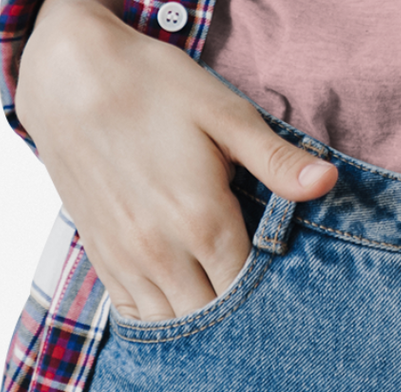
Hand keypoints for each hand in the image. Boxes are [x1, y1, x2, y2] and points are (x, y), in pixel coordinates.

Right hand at [13, 0, 337, 322]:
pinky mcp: (100, 255)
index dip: (273, 286)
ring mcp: (125, 258)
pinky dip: (161, 314)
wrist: (72, 77)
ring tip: (225, 289)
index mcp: (201, 218)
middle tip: (262, 280)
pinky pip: (134, 312)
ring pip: (172, 322)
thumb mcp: (225, 112)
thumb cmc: (156, 87)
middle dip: (240, 309)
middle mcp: (161, 251)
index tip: (289, 271)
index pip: (248, 287)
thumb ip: (276, 159)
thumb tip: (328, 183)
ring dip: (201, 315)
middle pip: (212, 314)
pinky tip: (181, 294)